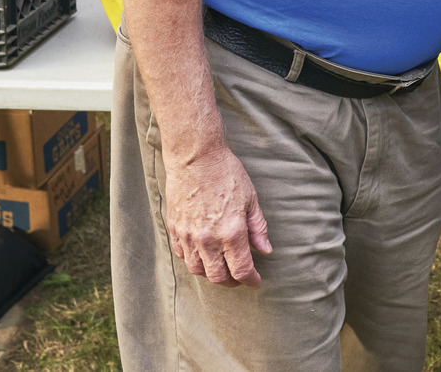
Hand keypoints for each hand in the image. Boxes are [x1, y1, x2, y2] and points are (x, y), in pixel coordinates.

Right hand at [163, 146, 272, 286]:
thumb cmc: (226, 174)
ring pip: (198, 271)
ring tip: (222, 267)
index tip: (255, 281)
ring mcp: (189, 236)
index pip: (241, 270)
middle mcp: (208, 240)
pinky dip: (194, 261)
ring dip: (212, 273)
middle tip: (240, 277)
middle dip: (232, 282)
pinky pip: (183, 256)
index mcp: (231, 232)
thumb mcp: (250, 199)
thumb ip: (258, 228)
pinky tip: (203, 254)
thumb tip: (265, 250)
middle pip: (218, 277)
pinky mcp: (175, 230)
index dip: (250, 280)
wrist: (195, 158)